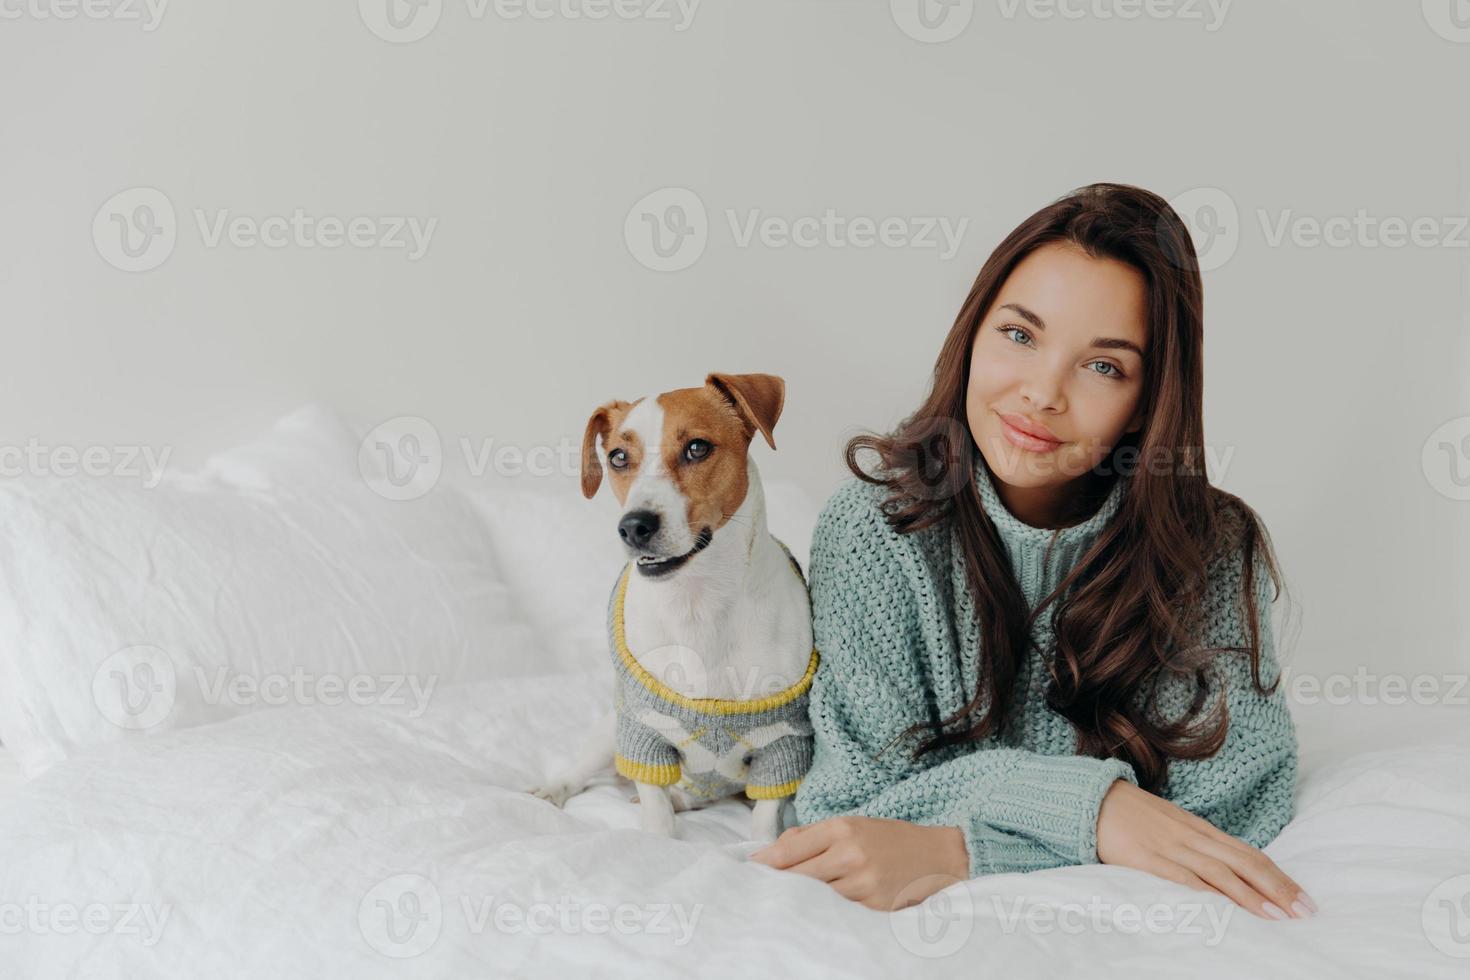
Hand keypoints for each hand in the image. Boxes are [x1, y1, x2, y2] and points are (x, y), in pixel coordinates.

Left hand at [749, 815, 969, 910]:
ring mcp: (863, 884)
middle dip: (777, 884)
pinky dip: (824, 911)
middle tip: (759, 890)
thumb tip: (771, 852)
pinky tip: (815, 912)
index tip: (750, 870)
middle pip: (798, 876)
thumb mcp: (852, 825)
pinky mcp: (874, 908)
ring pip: (815, 898)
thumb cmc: (890, 839)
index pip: (790, 850)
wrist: (938, 857)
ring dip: (798, 900)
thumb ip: (811, 836)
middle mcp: (851, 855)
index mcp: (842, 829)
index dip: (765, 863)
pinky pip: (837, 912)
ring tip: (783, 902)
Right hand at [1096, 779, 1316, 919]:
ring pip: (1220, 871)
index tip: (1303, 899)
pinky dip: (1206, 892)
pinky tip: (1224, 908)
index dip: (1279, 877)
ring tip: (1277, 916)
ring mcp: (1171, 846)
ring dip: (1251, 894)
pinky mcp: (1147, 857)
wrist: (1091, 798)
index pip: (1249, 854)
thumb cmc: (1131, 814)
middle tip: (1305, 912)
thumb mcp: (1171, 825)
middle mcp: (1192, 836)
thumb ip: (1197, 845)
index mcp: (1200, 828)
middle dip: (1277, 888)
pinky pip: (1181, 876)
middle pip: (1244, 862)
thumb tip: (1226, 869)